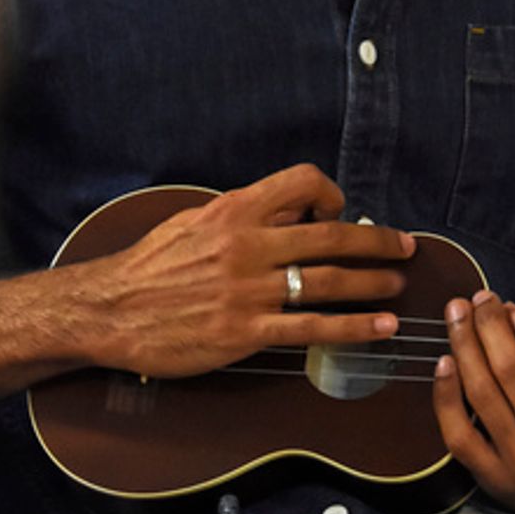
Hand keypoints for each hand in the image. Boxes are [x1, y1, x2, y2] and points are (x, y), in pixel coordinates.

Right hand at [59, 163, 413, 376]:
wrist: (110, 310)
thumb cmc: (148, 266)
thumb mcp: (191, 221)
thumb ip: (238, 215)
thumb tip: (281, 213)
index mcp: (234, 210)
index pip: (302, 182)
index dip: (331, 196)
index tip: (340, 214)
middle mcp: (248, 245)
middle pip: (331, 237)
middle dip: (376, 241)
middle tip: (404, 247)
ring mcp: (250, 290)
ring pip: (329, 282)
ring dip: (372, 282)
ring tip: (395, 285)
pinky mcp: (246, 331)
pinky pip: (312, 328)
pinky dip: (353, 327)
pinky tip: (377, 327)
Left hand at [433, 290, 514, 513]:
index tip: (512, 309)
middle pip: (509, 376)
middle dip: (489, 328)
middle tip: (479, 300)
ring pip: (482, 397)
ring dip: (465, 348)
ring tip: (457, 316)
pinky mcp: (498, 480)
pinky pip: (460, 436)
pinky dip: (446, 397)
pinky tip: (445, 364)